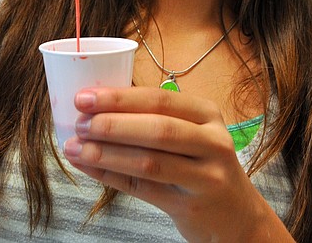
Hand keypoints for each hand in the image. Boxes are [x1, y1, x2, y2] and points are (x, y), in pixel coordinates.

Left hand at [62, 87, 291, 241]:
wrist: (236, 215)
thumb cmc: (200, 163)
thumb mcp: (190, 132)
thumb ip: (152, 118)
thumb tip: (94, 106)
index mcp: (206, 114)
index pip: (159, 99)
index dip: (119, 98)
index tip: (84, 97)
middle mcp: (212, 142)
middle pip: (157, 129)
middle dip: (112, 125)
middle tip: (79, 123)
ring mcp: (206, 176)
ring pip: (150, 162)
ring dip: (106, 154)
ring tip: (75, 148)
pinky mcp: (191, 206)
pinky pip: (143, 189)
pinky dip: (110, 176)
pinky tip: (87, 167)